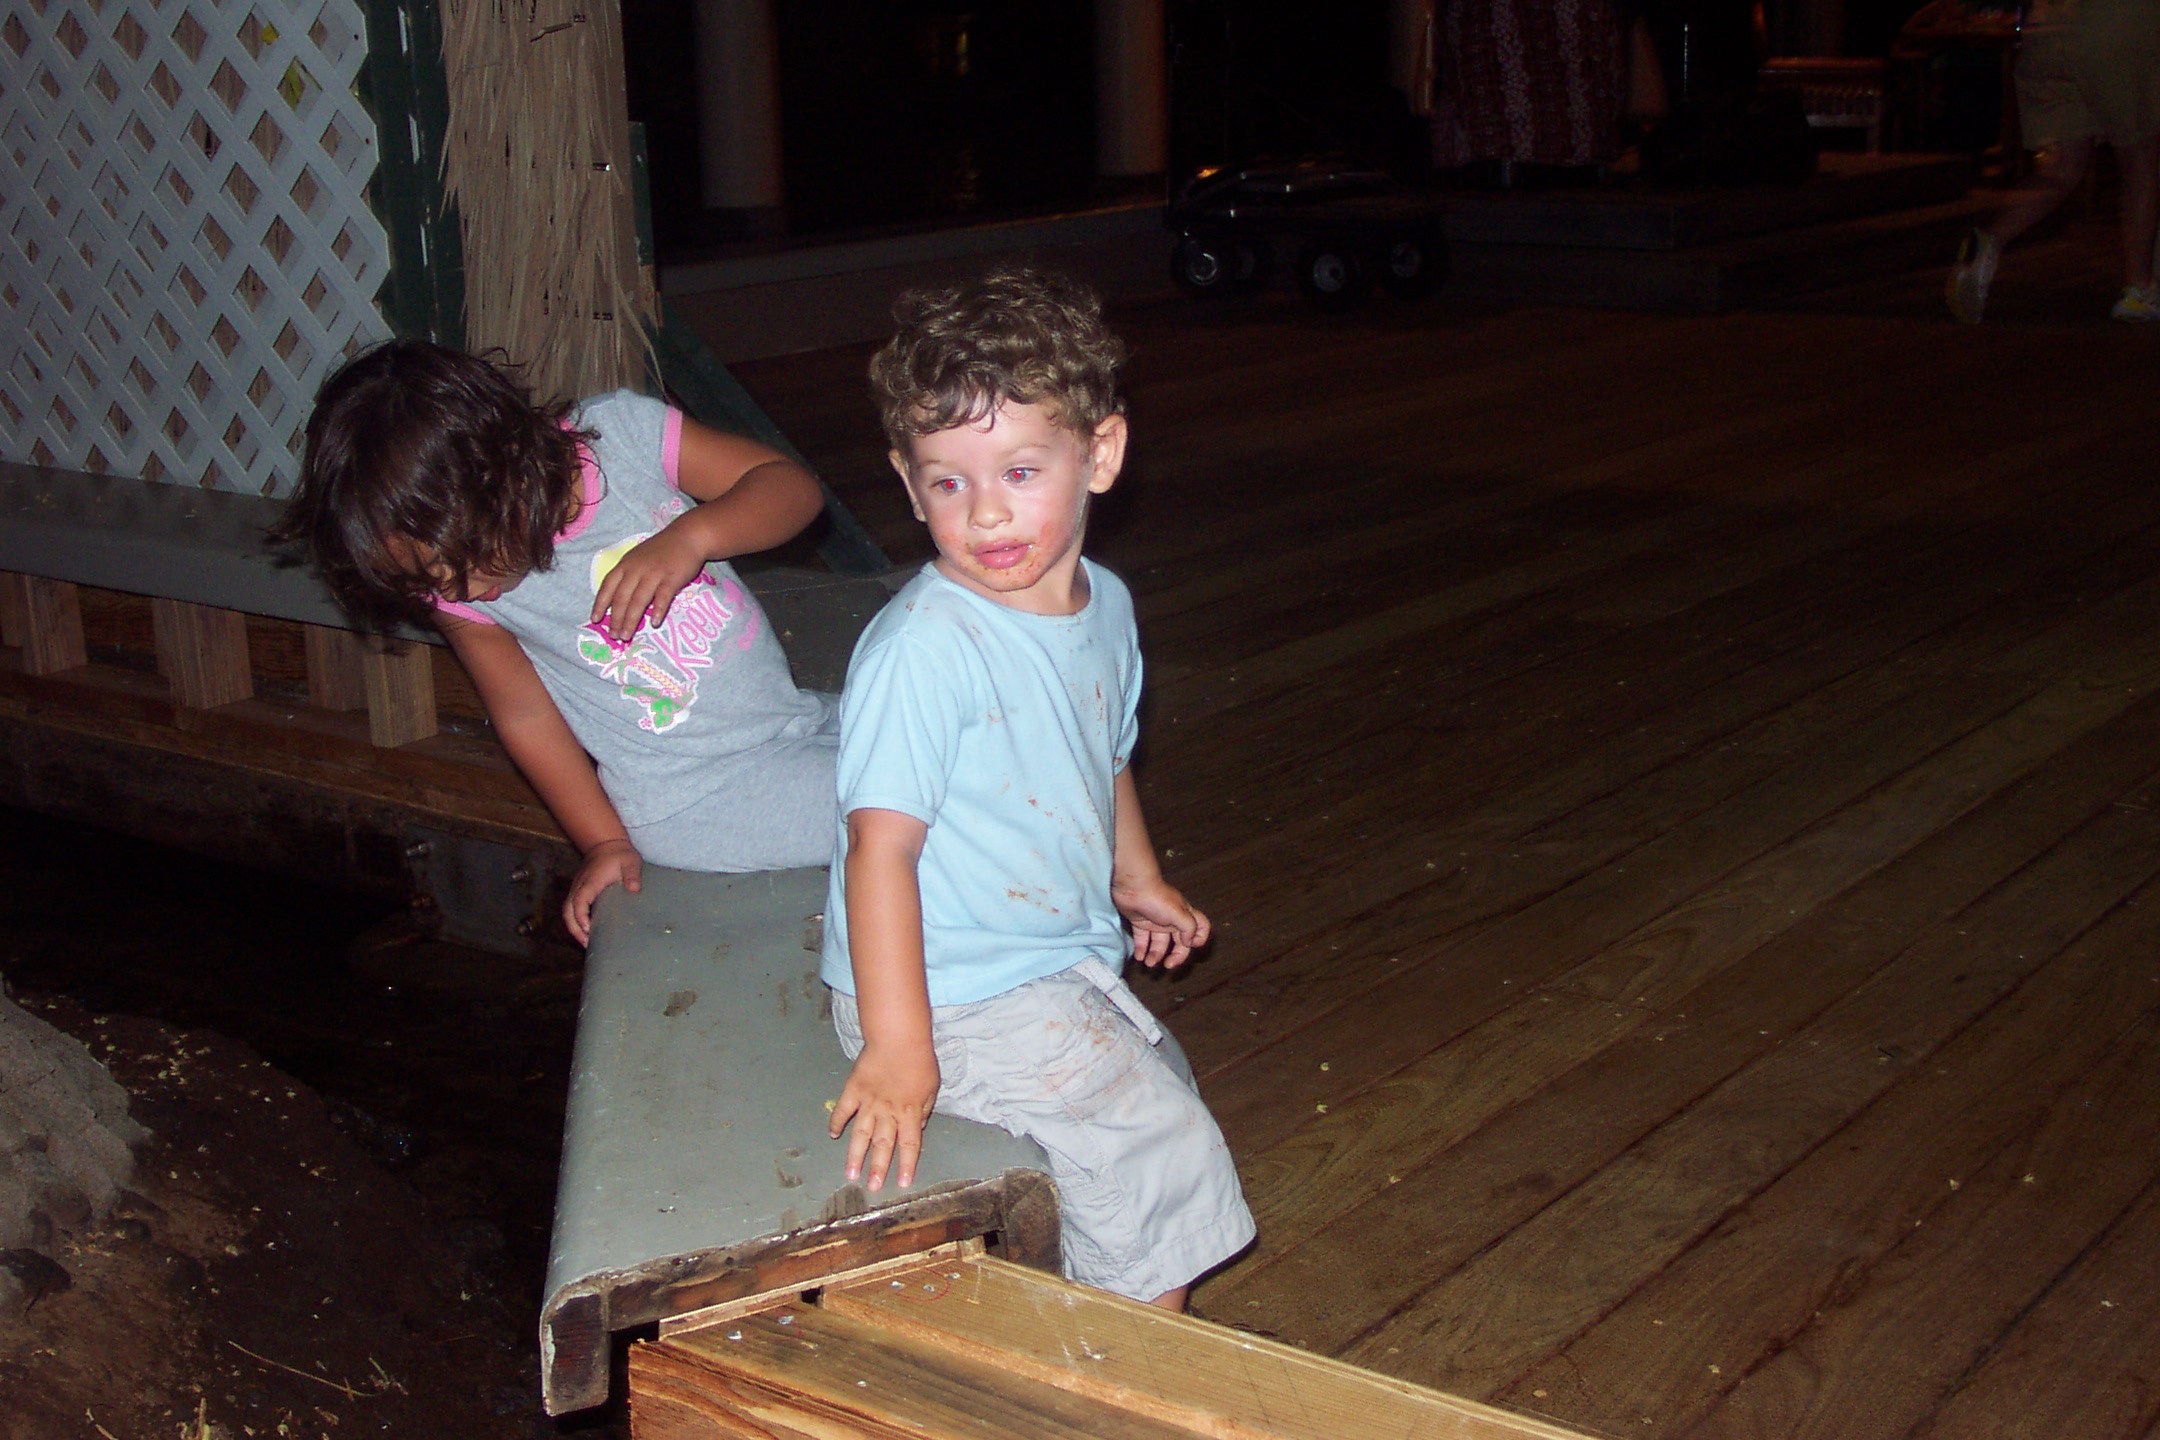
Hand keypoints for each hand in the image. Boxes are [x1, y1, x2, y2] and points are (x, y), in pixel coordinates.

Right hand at [564, 838, 641, 944]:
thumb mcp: (630, 861)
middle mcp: (579, 886)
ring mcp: (577, 888)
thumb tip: (634, 889)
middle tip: (587, 944)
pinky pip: (571, 908)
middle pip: (567, 911)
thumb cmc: (618, 854)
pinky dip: (575, 921)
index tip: (588, 929)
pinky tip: (586, 931)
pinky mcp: (578, 891)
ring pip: (567, 911)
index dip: (581, 917)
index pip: (579, 901)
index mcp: (591, 881)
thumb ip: (632, 875)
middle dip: (574, 929)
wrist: (605, 843)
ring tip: (586, 943)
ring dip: (573, 927)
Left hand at [589, 525, 709, 641]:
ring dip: (631, 620)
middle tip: (613, 636)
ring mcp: (654, 574)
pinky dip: (658, 610)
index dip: (600, 603)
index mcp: (626, 564)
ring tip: (626, 635)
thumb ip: (628, 575)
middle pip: (622, 597)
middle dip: (615, 619)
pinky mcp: (672, 578)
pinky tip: (654, 623)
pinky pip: (663, 597)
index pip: (608, 585)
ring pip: (638, 600)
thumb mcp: (637, 557)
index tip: (594, 620)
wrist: (687, 536)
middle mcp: (636, 569)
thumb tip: (618, 600)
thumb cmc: (661, 549)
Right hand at [829, 1040, 939, 1190]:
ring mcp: (868, 1102)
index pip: (909, 1145)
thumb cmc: (920, 1060)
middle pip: (882, 1145)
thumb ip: (925, 1109)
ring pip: (860, 1134)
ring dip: (855, 1156)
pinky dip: (836, 1122)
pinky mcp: (853, 1090)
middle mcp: (887, 1112)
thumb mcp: (933, 1086)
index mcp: (909, 1113)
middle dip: (877, 1168)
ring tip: (850, 1175)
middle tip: (871, 1188)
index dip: (906, 1165)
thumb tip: (919, 1126)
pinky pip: (843, 1110)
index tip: (901, 1183)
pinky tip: (832, 1135)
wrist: (898, 1038)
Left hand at [1113, 875, 1210, 968]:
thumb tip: (1189, 942)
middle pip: (1180, 942)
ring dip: (1155, 955)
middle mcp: (1172, 919)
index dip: (1199, 939)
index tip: (1188, 945)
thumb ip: (1189, 928)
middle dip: (1176, 956)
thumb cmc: (1157, 898)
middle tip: (1167, 966)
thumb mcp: (1179, 913)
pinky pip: (1143, 939)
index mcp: (1185, 915)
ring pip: (1159, 943)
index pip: (1201, 927)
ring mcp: (1156, 921)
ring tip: (1148, 964)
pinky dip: (1142, 949)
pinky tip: (1139, 957)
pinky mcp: (1140, 921)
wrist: (1131, 886)